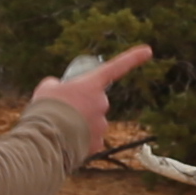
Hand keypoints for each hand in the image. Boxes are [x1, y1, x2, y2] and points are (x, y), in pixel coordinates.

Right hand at [33, 44, 155, 155]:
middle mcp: (102, 103)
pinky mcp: (98, 144)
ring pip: (91, 123)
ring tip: (60, 127)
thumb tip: (57, 88)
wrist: (47, 138)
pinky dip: (79, 141)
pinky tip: (65, 141)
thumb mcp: (47, 88)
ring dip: (78, 124)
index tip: (148, 50)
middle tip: (62, 110)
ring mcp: (102, 124)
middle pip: (95, 102)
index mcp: (92, 84)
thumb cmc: (47, 108)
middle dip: (82, 106)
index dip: (133, 58)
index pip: (117, 67)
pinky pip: (89, 140)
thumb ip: (56, 85)